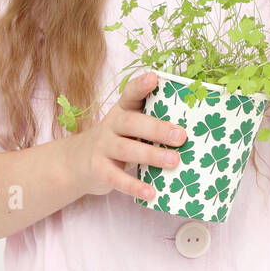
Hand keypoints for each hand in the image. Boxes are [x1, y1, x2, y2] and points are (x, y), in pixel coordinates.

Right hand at [65, 71, 187, 199]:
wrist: (78, 162)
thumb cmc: (118, 140)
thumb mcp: (130, 127)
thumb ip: (151, 125)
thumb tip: (191, 133)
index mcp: (123, 109)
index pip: (130, 93)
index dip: (141, 85)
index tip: (154, 77)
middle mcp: (112, 124)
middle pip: (133, 122)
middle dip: (158, 128)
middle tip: (182, 136)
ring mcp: (103, 146)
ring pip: (127, 149)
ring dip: (152, 155)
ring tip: (174, 162)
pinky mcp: (99, 169)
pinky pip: (116, 178)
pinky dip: (134, 186)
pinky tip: (151, 192)